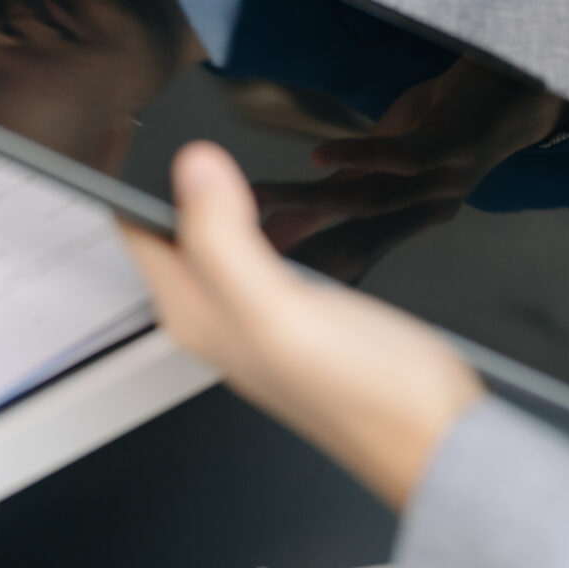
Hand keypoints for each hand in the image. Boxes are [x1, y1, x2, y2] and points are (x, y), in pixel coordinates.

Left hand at [120, 142, 486, 509]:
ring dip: (216, 194)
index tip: (135, 129)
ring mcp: (256, 315)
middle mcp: (217, 317)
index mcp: (197, 315)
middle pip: (171, 232)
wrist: (438, 438)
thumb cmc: (367, 394)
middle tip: (180, 130)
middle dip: (172, 179)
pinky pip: (259, 249)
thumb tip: (192, 167)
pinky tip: (279, 200)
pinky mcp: (296, 312)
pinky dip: (260, 216)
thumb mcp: (282, 310)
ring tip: (223, 149)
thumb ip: (226, 240)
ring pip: (215, 237)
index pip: (136, 231)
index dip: (130, 176)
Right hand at [247, 59, 568, 279]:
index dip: (305, 272)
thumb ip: (342, 188)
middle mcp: (428, 209)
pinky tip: (320, 154)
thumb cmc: (448, 118)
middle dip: (296, 253)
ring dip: (311, 203)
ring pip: (369, 201)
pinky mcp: (451, 144)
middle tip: (242, 262)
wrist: (523, 84)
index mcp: (411, 217)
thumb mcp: (388, 153)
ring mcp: (442, 180)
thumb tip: (283, 221)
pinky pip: (400, 157)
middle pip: (355, 240)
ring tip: (260, 201)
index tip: (252, 291)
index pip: (352, 255)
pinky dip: (357, 156)